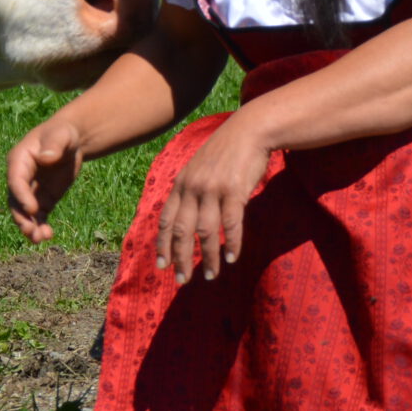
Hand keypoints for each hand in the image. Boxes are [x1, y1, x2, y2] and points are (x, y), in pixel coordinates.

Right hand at [7, 118, 84, 242]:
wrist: (71, 141)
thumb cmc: (63, 133)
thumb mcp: (60, 135)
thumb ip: (53, 145)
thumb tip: (46, 158)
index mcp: (19, 160)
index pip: (16, 181)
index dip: (22, 196)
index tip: (32, 210)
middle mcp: (20, 178)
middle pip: (16, 201)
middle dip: (22, 217)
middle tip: (31, 232)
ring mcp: (30, 191)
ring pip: (25, 213)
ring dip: (30, 227)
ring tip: (40, 239)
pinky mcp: (42, 199)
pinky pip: (39, 217)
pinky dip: (41, 227)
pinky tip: (48, 235)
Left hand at [156, 115, 269, 284]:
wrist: (249, 131)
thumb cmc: (225, 152)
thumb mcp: (198, 168)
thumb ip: (189, 190)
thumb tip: (184, 219)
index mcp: (181, 184)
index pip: (166, 220)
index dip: (163, 245)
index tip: (162, 265)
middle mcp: (192, 188)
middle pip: (182, 231)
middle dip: (180, 258)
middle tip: (182, 280)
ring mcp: (213, 189)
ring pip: (205, 232)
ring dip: (208, 257)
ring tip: (211, 275)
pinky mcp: (234, 191)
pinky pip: (231, 224)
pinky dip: (231, 243)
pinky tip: (231, 257)